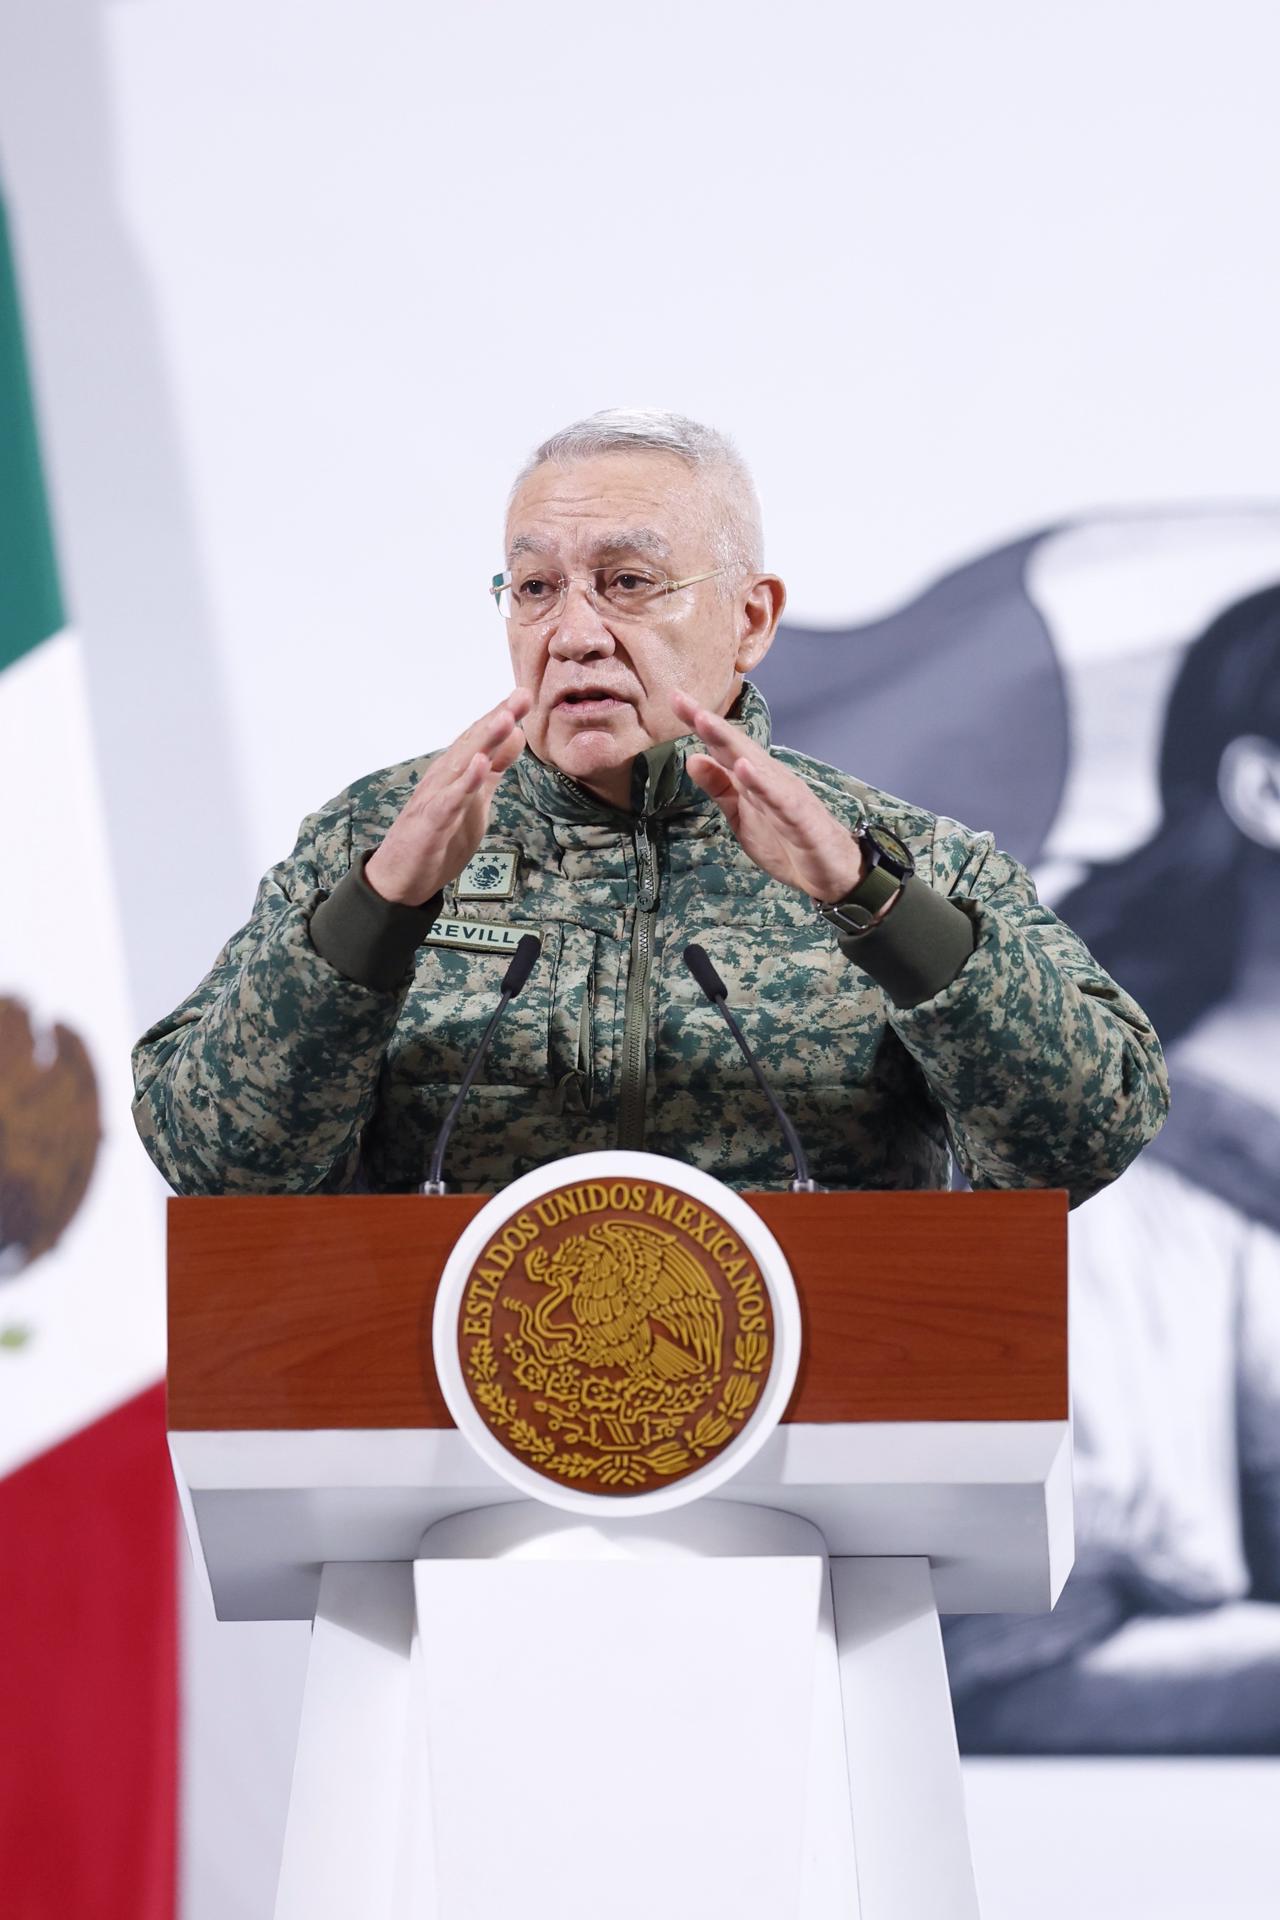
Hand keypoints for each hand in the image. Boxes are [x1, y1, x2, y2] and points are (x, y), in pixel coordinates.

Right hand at [364, 690, 530, 905]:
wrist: (402, 877)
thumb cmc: (439, 836)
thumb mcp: (476, 800)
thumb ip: (494, 769)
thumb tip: (515, 736)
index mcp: (456, 771)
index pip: (481, 738)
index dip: (503, 715)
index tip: (525, 694)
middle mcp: (444, 777)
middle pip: (474, 742)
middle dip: (498, 718)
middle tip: (521, 695)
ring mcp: (436, 798)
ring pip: (462, 764)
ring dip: (484, 741)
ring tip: (505, 719)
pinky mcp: (431, 822)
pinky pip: (450, 800)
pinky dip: (465, 782)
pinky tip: (481, 766)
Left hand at [673, 692, 864, 901]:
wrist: (830, 872)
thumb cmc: (786, 840)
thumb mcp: (741, 815)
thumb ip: (720, 787)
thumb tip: (691, 758)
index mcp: (753, 778)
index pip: (723, 746)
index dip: (699, 724)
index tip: (673, 698)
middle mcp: (770, 778)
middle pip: (737, 746)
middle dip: (710, 724)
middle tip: (682, 700)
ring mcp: (786, 795)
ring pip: (755, 764)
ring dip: (730, 742)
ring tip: (704, 722)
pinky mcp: (801, 817)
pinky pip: (779, 798)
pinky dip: (761, 782)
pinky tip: (744, 767)